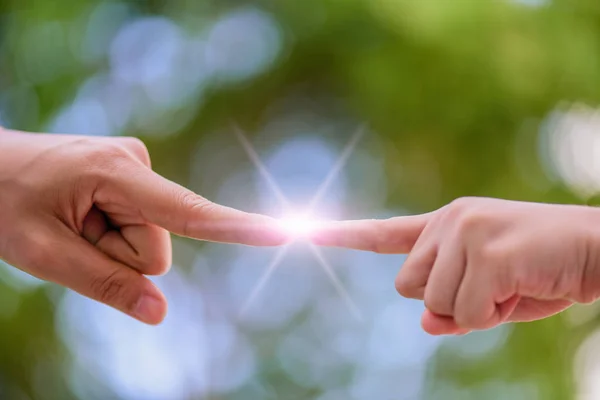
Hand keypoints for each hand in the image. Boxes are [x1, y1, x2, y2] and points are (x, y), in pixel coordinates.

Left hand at [0, 130, 287, 323]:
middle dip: (118, 255)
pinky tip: (79, 213)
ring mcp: (135, 168)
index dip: (237, 228)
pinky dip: (110, 232)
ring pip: (146, 240)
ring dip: (109, 244)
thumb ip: (104, 284)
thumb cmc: (1, 199)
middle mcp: (136, 163)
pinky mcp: (132, 176)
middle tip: (70, 235)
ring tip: (69, 221)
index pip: (188, 213)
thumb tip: (159, 313)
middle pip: (156, 246)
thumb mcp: (42, 253)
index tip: (283, 233)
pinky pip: (138, 225)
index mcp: (116, 174)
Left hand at [311, 197, 599, 334]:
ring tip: (513, 283)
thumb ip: (452, 307)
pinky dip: (493, 315)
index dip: (339, 236)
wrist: (599, 248)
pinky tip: (522, 286)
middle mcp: (448, 220)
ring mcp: (464, 231)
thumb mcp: (492, 296)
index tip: (293, 230)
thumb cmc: (543, 271)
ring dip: (473, 309)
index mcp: (445, 224)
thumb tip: (426, 323)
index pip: (382, 233)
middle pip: (407, 287)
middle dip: (445, 300)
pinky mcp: (483, 250)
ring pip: (433, 303)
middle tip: (493, 285)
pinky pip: (465, 312)